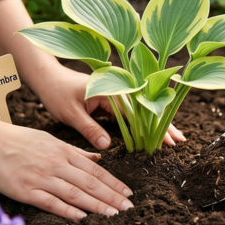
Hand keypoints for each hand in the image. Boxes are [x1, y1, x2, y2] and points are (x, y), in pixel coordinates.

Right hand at [0, 119, 133, 220]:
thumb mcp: (51, 140)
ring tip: (113, 214)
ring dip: (97, 205)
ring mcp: (42, 178)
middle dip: (112, 196)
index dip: (114, 183)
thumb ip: (75, 151)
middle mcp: (57, 165)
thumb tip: (98, 156)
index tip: (128, 193)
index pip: (96, 170)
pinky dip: (67, 210)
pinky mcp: (25, 190)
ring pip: (76, 193)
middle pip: (90, 182)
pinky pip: (50, 202)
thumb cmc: (18, 139)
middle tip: (129, 207)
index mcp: (64, 152)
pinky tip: (82, 217)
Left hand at [32, 65, 183, 149]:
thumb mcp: (70, 112)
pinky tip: (153, 131)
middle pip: (147, 108)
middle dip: (164, 124)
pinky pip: (132, 111)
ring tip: (173, 139)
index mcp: (112, 88)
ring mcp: (118, 92)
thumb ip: (89, 128)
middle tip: (178, 141)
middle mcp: (120, 87)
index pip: (139, 110)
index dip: (155, 126)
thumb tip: (107, 146)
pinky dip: (143, 122)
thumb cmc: (56, 92)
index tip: (167, 140)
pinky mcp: (113, 98)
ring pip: (142, 110)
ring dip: (157, 124)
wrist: (46, 77)